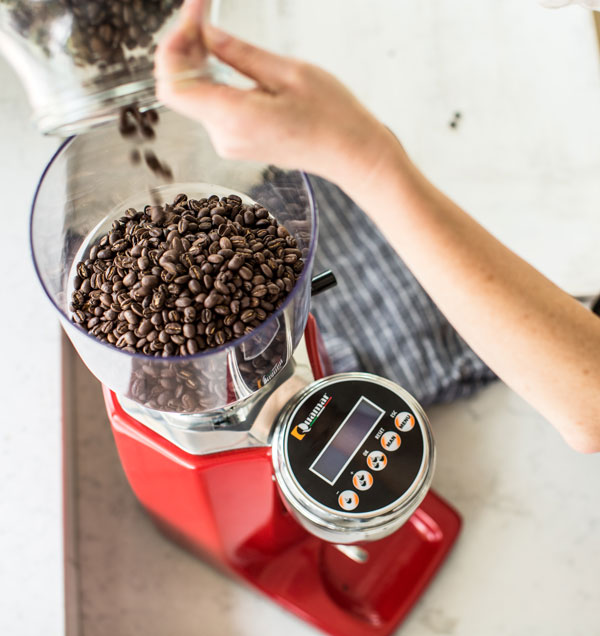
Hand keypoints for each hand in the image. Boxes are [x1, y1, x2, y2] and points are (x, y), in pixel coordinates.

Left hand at [155, 9, 398, 185]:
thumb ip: (240, 54)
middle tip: (201, 11)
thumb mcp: (288, 72)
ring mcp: (230, 142)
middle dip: (184, 47)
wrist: (349, 154)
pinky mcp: (238, 141)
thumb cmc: (331, 117)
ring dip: (197, 60)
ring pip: (195, 96)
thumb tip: (207, 35)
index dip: (171, 47)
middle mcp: (225, 136)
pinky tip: (224, 58)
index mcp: (234, 118)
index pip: (174, 86)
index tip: (190, 19)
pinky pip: (212, 107)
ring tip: (210, 27)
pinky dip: (211, 78)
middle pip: (181, 89)